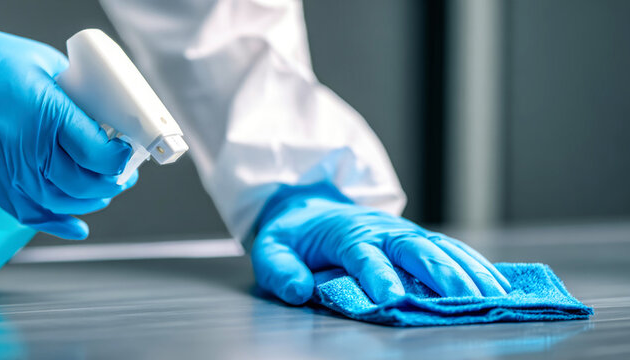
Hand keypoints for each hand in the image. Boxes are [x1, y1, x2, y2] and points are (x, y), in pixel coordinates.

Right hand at [0, 15, 134, 238]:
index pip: (99, 154)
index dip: (119, 160)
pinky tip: (75, 225)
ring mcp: (4, 170)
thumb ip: (74, 95)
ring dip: (87, 202)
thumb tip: (101, 119)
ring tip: (100, 192)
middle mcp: (27, 148)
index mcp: (47, 113)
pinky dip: (56, 223)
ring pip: (60, 204)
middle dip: (110, 183)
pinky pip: (27, 214)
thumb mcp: (45, 64)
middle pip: (83, 184)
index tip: (124, 154)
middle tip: (119, 176)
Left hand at [252, 182, 510, 304]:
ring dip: (468, 271)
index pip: (364, 255)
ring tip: (493, 296)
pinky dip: (475, 265)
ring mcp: (403, 232)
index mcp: (345, 233)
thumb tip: (297, 290)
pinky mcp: (417, 239)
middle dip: (442, 274)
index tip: (391, 299)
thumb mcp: (271, 248)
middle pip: (416, 249)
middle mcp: (381, 230)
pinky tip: (495, 284)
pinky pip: (451, 249)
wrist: (309, 206)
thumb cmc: (293, 234)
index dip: (377, 276)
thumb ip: (280, 270)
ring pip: (441, 248)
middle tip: (466, 300)